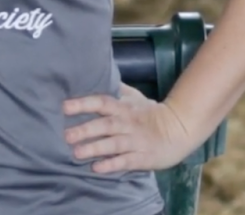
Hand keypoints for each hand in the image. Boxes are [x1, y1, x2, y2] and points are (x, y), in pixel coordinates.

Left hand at [62, 84, 199, 174]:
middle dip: (85, 129)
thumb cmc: (151, 113)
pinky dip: (112, 164)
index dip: (83, 104)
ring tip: (76, 153)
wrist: (179, 129)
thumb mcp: (135, 97)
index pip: (102, 102)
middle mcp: (127, 123)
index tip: (64, 106)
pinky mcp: (142, 157)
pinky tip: (97, 168)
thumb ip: (117, 90)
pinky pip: (126, 161)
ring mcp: (135, 141)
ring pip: (113, 144)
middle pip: (105, 124)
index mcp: (124, 108)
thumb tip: (99, 75)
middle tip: (66, 135)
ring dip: (95, 147)